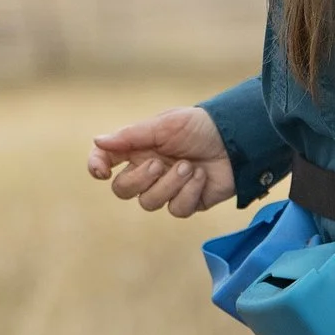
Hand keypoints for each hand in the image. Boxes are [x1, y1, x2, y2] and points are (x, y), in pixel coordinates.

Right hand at [86, 105, 235, 218]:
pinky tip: (201, 177)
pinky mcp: (187, 202)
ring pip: (149, 203)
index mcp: (138, 148)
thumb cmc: (199, 126)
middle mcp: (148, 170)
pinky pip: (176, 209)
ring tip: (190, 166)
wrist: (237, 140)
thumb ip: (130, 136)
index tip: (102, 171)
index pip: (106, 160)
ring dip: (170, 184)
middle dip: (139, 179)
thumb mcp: (165, 125)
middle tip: (159, 164)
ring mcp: (167, 188)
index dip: (97, 166)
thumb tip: (97, 141)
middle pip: (123, 190)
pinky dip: (189, 192)